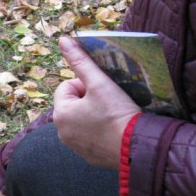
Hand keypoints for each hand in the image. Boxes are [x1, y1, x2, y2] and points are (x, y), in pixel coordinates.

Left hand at [53, 37, 141, 169]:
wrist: (135, 147)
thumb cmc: (117, 112)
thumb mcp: (99, 83)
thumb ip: (81, 61)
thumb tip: (63, 39)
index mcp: (60, 113)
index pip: (67, 87)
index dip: (85, 84)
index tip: (102, 90)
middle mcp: (61, 132)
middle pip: (72, 104)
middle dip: (88, 99)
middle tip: (108, 101)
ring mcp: (73, 146)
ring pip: (81, 120)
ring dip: (93, 114)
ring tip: (112, 115)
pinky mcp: (87, 155)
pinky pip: (89, 136)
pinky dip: (98, 131)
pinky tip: (113, 130)